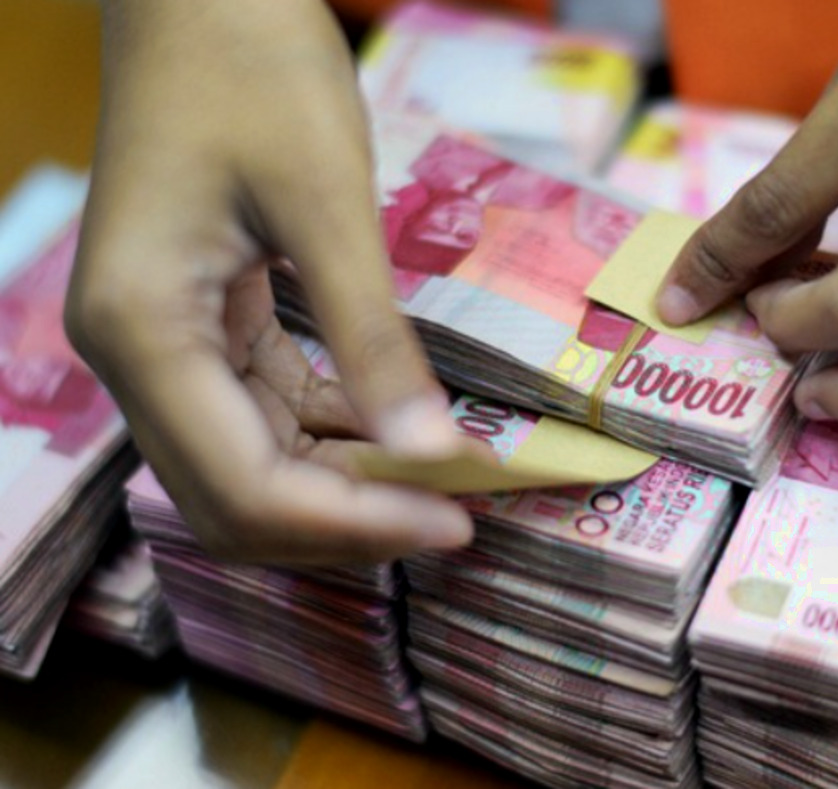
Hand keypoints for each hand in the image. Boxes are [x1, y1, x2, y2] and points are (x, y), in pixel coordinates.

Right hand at [67, 0, 473, 561]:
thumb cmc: (256, 70)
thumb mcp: (328, 203)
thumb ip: (373, 339)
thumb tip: (434, 453)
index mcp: (143, 331)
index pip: (247, 486)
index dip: (357, 523)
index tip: (455, 523)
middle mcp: (133, 356)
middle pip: (237, 499)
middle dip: (349, 522)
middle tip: (454, 518)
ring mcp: (158, 343)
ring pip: (248, 467)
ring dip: (343, 488)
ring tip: (439, 488)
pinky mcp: (194, 324)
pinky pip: (262, 411)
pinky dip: (329, 435)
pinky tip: (399, 432)